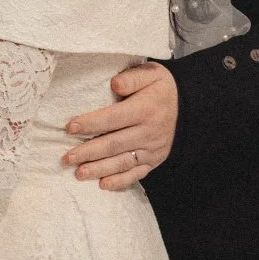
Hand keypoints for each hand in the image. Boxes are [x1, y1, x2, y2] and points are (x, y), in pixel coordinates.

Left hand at [62, 62, 177, 189]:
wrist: (191, 108)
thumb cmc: (163, 89)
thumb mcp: (152, 74)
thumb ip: (132, 78)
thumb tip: (114, 83)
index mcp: (145, 109)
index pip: (113, 118)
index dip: (90, 124)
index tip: (70, 128)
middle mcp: (148, 132)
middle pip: (113, 144)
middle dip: (88, 152)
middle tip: (67, 158)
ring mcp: (151, 150)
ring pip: (122, 162)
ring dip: (99, 169)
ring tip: (78, 173)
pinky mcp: (154, 161)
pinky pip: (136, 174)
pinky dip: (120, 181)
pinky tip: (103, 185)